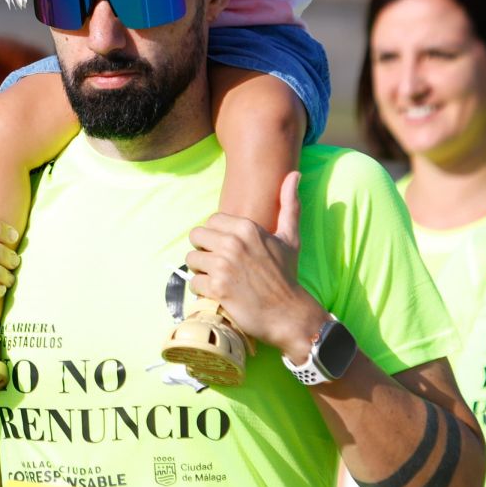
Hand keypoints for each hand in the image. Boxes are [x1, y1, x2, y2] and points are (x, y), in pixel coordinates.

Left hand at [185, 172, 323, 360]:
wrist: (289, 313)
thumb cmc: (287, 275)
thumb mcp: (290, 237)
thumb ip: (289, 204)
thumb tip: (294, 173)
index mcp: (246, 227)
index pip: (211, 221)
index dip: (216, 236)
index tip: (228, 249)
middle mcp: (233, 243)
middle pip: (196, 236)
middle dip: (204, 251)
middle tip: (219, 265)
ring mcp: (223, 266)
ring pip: (191, 259)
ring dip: (201, 270)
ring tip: (218, 278)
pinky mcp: (217, 288)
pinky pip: (193, 282)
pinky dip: (202, 290)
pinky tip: (218, 293)